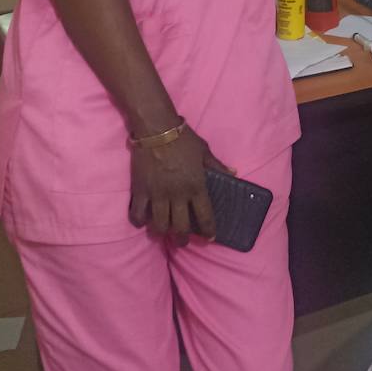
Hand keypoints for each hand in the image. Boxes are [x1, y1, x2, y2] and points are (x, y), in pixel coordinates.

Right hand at [128, 124, 231, 245]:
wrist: (156, 129)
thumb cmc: (183, 139)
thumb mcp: (204, 151)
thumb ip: (217, 165)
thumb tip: (234, 173)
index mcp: (196, 186)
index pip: (204, 216)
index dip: (208, 230)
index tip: (210, 237)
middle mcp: (177, 195)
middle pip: (180, 227)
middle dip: (182, 239)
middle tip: (183, 241)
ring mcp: (157, 195)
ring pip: (159, 225)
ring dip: (162, 233)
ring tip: (164, 233)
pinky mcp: (140, 191)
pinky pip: (138, 214)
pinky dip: (140, 221)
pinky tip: (143, 222)